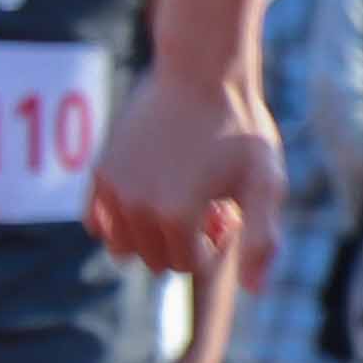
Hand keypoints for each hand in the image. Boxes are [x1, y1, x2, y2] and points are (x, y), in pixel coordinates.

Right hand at [86, 64, 285, 283]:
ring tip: (177, 198)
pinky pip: (96, 223)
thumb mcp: (265, 183)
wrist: (202, 71)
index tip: (226, 210)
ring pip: (124, 248)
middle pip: (158, 260)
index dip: (213, 244)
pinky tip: (147, 194)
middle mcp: (136, 208)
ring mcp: (113, 190)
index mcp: (176, 217)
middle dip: (184, 241)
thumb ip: (262, 240)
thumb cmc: (240, 128)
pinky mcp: (100, 172)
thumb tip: (255, 290)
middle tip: (205, 200)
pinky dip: (118, 221)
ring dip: (150, 235)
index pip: (189, 266)